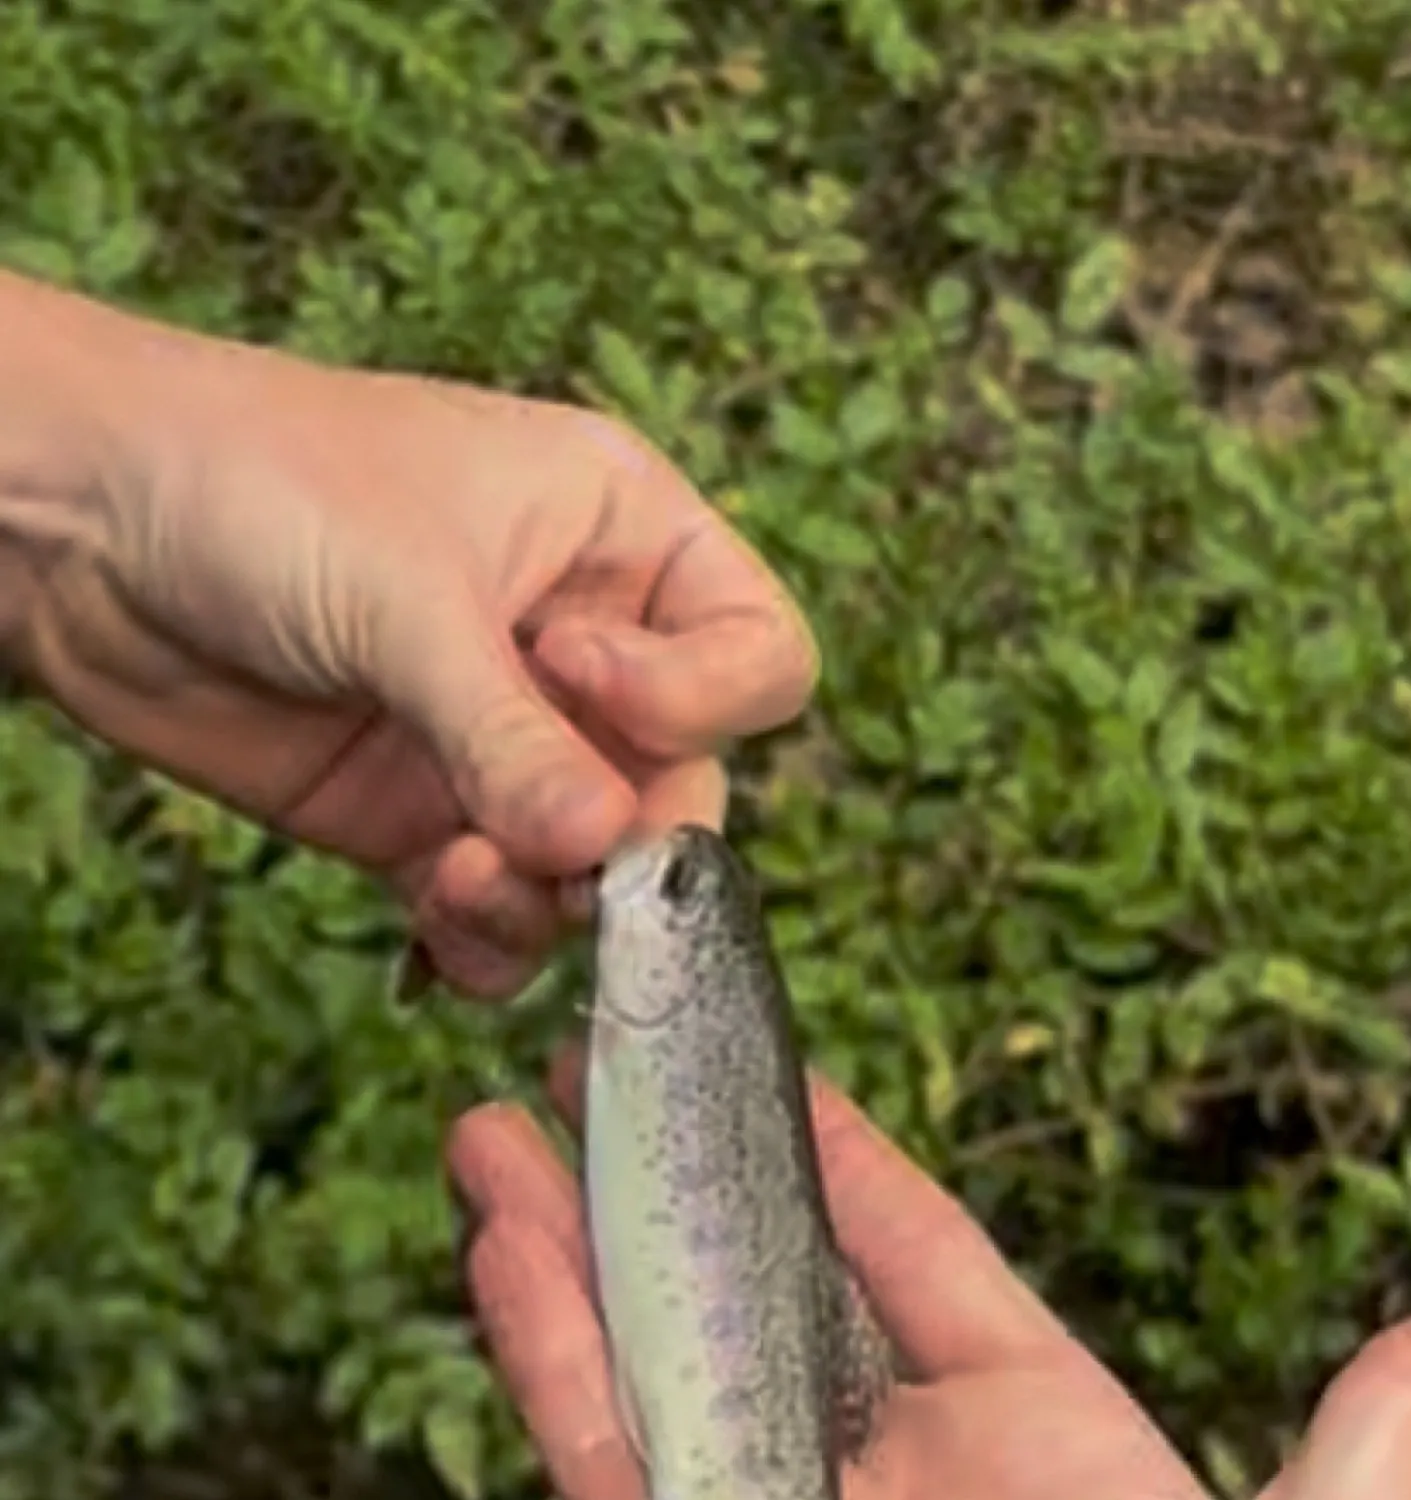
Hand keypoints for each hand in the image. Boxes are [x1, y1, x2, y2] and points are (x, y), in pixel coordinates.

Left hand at [4, 274, 815, 995]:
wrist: (77, 527)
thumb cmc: (259, 478)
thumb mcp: (410, 594)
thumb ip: (510, 733)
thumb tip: (604, 849)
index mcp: (624, 538)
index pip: (755, 649)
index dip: (697, 693)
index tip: (575, 672)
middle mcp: (586, 645)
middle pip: (682, 777)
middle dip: (625, 834)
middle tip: (556, 857)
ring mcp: (507, 738)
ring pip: (594, 862)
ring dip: (549, 900)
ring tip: (459, 880)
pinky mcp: (426, 815)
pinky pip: (502, 906)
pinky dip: (485, 940)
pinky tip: (434, 933)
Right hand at [448, 1048, 1410, 1499]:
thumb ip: (1367, 1453)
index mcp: (1025, 1430)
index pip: (911, 1246)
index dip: (839, 1144)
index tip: (777, 1056)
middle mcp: (877, 1462)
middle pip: (754, 1272)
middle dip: (668, 1158)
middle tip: (599, 1051)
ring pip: (652, 1339)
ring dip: (570, 1227)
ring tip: (500, 1121)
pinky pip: (600, 1437)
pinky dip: (543, 1334)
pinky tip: (502, 1230)